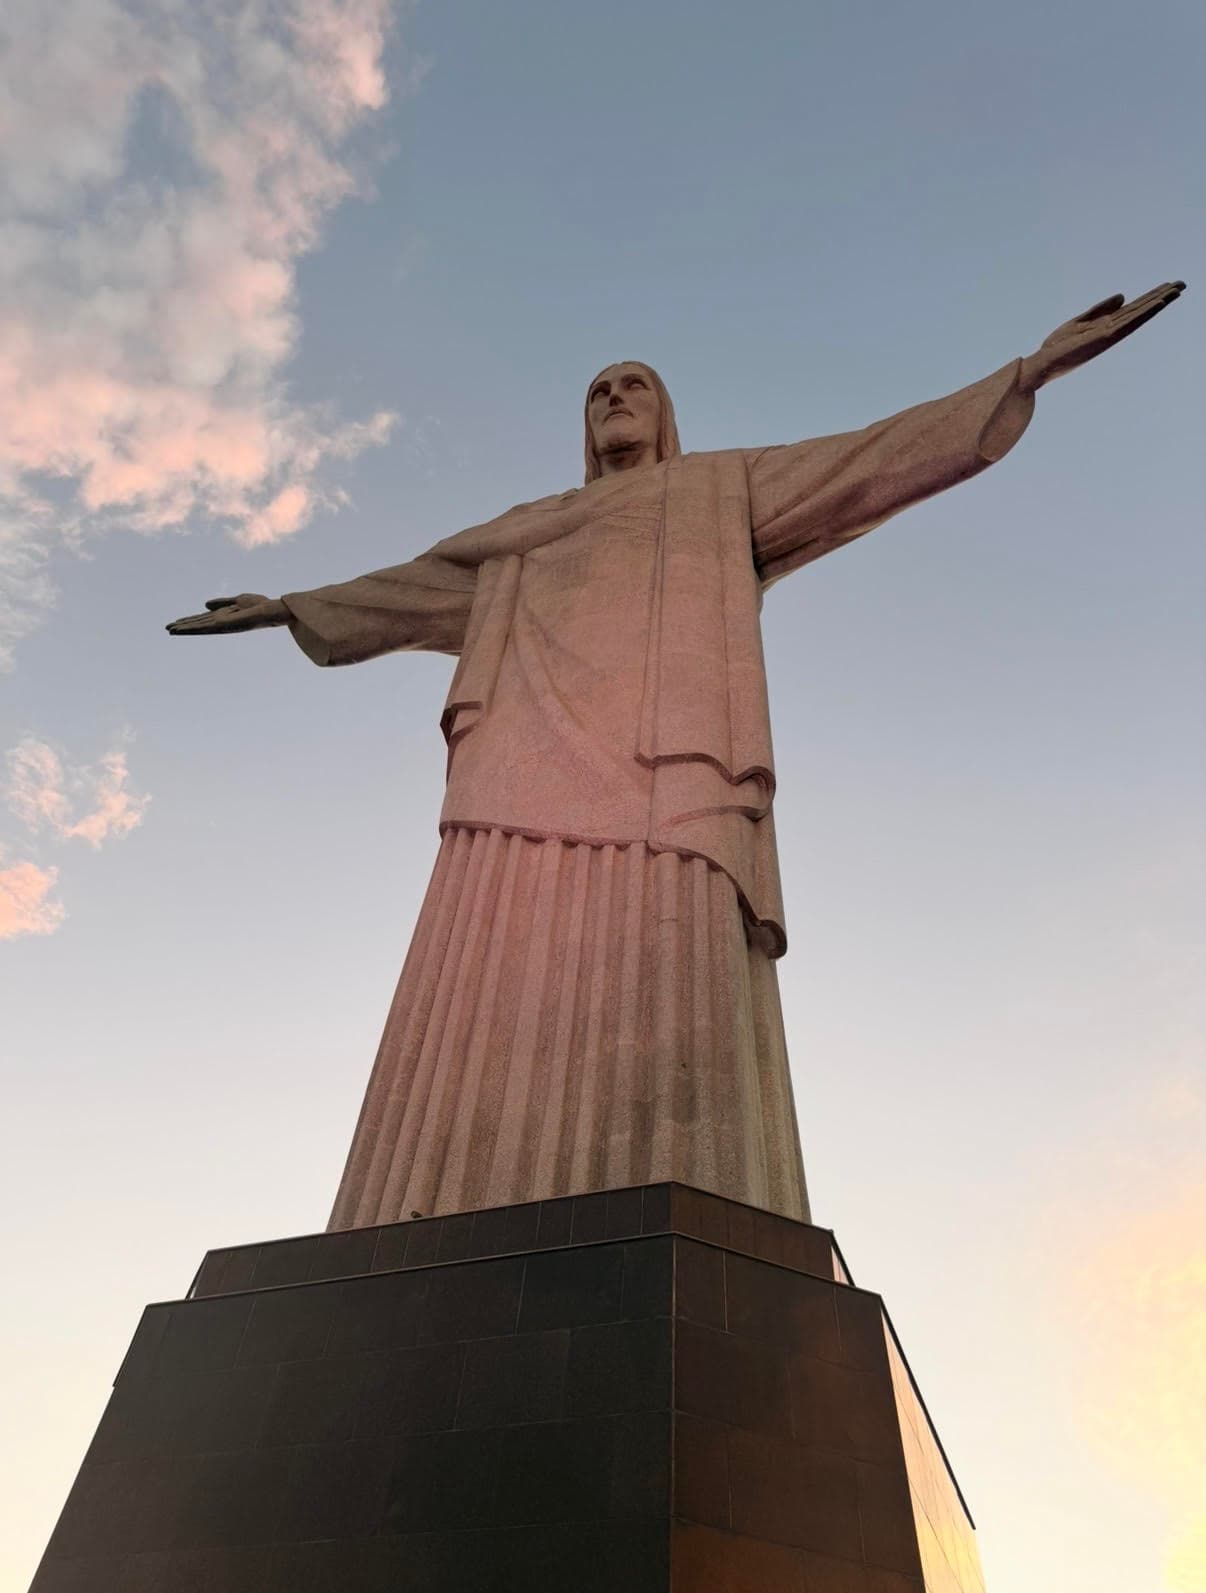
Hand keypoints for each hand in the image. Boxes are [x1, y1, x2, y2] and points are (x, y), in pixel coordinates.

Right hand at [166, 594, 289, 634]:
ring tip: (169, 630)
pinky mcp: (223, 625)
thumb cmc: (260, 605)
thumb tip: (204, 604)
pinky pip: (205, 627)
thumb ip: (222, 602)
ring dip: (184, 628)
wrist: (272, 610)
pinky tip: (183, 628)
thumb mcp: (238, 600)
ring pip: (199, 627)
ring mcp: (222, 624)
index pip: (203, 619)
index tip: (176, 622)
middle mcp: (221, 622)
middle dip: (184, 626)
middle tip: (167, 629)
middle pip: (199, 624)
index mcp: (224, 615)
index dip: (190, 621)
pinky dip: (192, 628)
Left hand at [1021, 281, 1184, 392]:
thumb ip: (1100, 309)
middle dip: (1161, 297)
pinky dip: (1143, 314)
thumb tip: (1123, 296)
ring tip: (1175, 291)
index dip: (1151, 297)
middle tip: (1183, 284)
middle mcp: (1111, 331)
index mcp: (1106, 325)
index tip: (1169, 285)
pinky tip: (1156, 305)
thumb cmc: (1057, 346)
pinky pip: (1127, 323)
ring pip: (1138, 315)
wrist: (1041, 363)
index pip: (1133, 308)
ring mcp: (1109, 335)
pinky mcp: (1102, 338)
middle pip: (1140, 310)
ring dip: (1157, 302)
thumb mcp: (1079, 322)